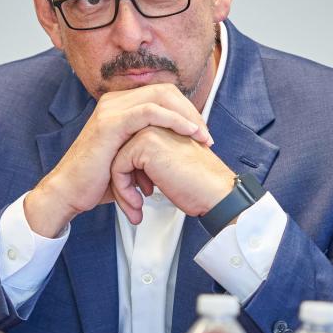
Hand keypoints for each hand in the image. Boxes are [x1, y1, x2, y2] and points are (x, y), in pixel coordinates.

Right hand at [24, 84, 213, 236]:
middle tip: (206, 135)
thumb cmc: (96, 180)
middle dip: (190, 111)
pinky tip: (188, 133)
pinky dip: (174, 120)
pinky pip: (150, 111)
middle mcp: (115, 102)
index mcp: (120, 106)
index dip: (185, 111)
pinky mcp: (111, 122)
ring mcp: (111, 109)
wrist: (70, 192)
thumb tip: (175, 149)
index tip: (201, 134)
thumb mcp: (129, 158)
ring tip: (201, 136)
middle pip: (165, 91)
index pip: (162, 95)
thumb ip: (148, 146)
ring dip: (187, 115)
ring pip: (161, 96)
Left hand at [109, 126, 235, 223]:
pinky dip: (124, 191)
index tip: (138, 196)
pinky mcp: (145, 144)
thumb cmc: (199, 185)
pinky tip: (138, 204)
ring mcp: (149, 131)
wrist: (216, 193)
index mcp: (162, 127)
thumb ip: (150, 162)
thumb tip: (128, 172)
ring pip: (116, 162)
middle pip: (120, 154)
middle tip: (134, 205)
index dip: (130, 177)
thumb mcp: (169, 167)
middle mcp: (155, 124)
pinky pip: (118, 168)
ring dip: (122, 191)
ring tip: (136, 208)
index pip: (130, 151)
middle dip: (123, 184)